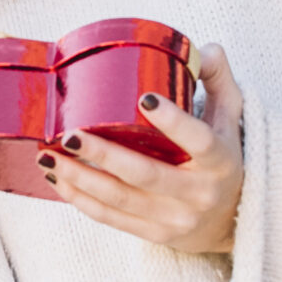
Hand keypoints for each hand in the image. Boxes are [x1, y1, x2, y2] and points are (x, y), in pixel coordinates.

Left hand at [44, 45, 244, 253]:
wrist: (232, 222)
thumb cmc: (223, 160)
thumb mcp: (230, 120)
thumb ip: (218, 81)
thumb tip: (206, 48)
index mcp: (219, 160)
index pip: (198, 140)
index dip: (172, 121)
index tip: (144, 98)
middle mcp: (198, 193)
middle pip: (145, 174)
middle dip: (104, 154)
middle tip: (71, 134)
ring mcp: (175, 217)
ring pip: (121, 199)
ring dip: (80, 178)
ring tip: (49, 155)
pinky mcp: (155, 233)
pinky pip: (112, 218)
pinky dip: (81, 200)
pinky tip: (59, 179)